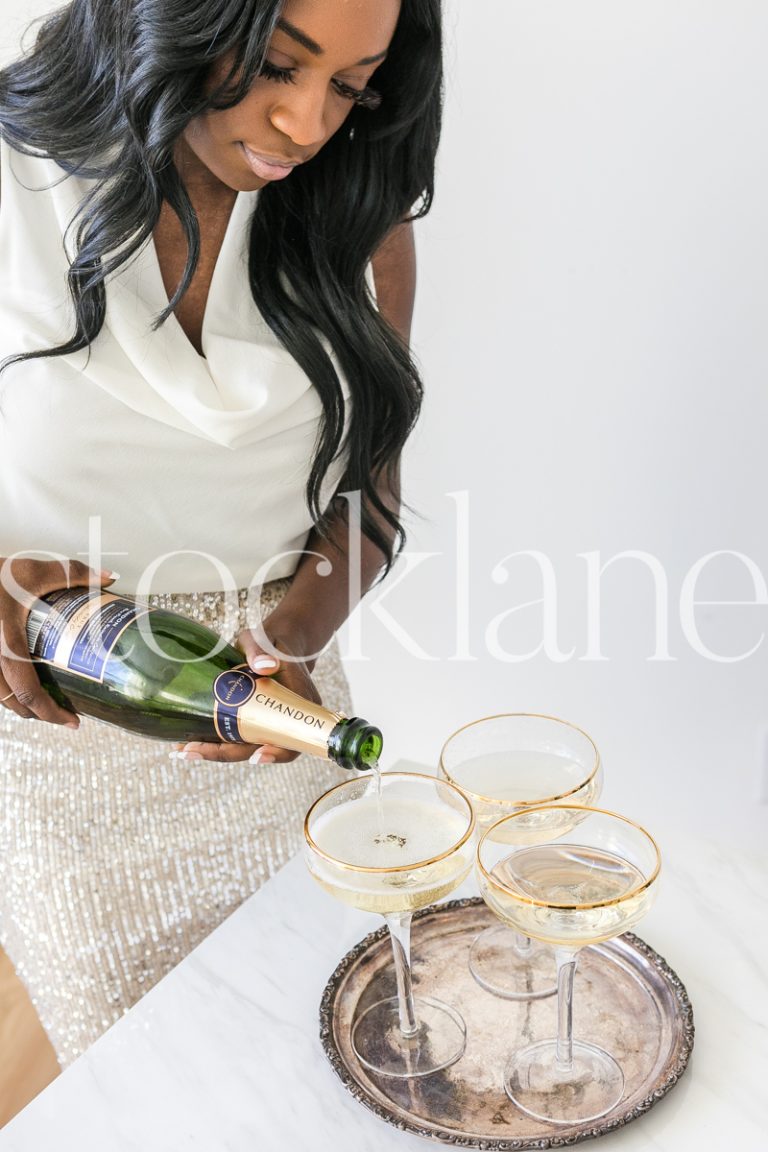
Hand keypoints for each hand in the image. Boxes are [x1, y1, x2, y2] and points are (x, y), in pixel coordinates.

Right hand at [0, 556, 116, 726]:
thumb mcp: (32, 571)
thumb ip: (72, 573)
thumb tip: (108, 578)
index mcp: (7, 646)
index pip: (29, 693)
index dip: (52, 713)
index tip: (73, 721)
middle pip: (14, 703)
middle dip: (40, 714)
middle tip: (65, 715)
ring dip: (21, 704)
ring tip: (44, 703)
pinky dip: (7, 690)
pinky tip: (20, 682)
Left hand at [174, 617, 321, 764]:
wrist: (273, 645)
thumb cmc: (271, 642)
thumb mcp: (265, 640)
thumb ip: (262, 651)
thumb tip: (264, 666)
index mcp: (300, 704)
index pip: (293, 739)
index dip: (277, 753)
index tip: (257, 756)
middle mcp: (285, 721)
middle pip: (260, 747)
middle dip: (226, 753)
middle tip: (191, 751)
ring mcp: (266, 724)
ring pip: (244, 746)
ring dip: (214, 751)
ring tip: (182, 750)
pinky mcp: (250, 721)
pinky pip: (236, 737)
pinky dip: (214, 742)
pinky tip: (189, 742)